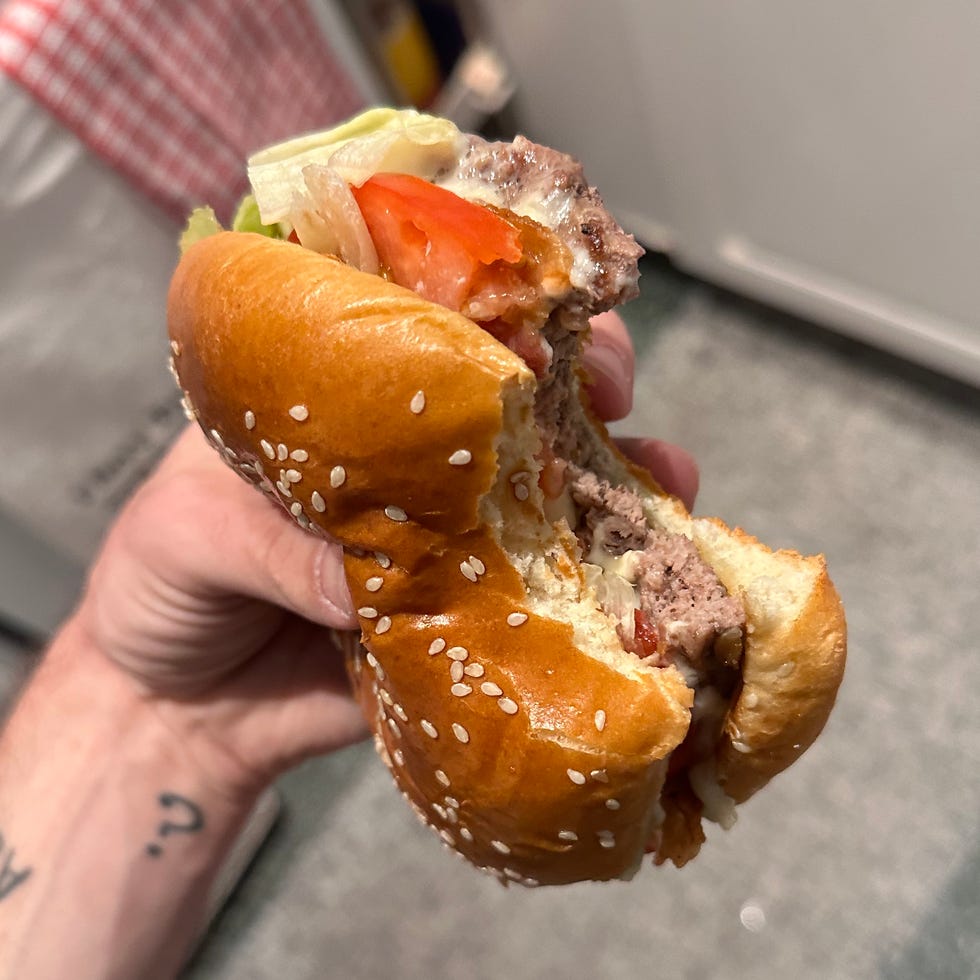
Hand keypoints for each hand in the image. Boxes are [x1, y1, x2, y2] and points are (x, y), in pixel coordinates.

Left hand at [76, 311, 696, 795]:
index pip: (413, 310)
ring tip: (660, 465)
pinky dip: (601, 571)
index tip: (522, 302)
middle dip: (572, 364)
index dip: (476, 289)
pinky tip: (646, 565)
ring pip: (551, 472)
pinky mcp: (472, 603)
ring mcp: (450, 522)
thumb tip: (382, 568)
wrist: (181, 715)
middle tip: (601, 381)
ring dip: (618, 461)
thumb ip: (274, 542)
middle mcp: (407, 445)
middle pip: (507, 379)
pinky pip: (546, 582)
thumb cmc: (163, 590)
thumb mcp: (188, 537)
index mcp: (333, 391)